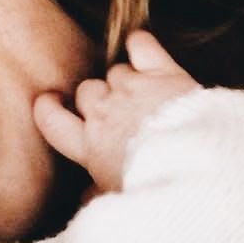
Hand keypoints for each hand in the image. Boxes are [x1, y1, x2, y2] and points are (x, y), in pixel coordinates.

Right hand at [33, 30, 199, 193]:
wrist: (196, 165)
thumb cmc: (156, 185)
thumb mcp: (121, 198)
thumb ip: (99, 193)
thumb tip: (86, 199)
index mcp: (90, 146)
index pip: (51, 120)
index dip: (47, 108)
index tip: (51, 102)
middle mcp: (105, 114)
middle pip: (86, 90)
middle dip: (97, 97)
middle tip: (115, 110)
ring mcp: (132, 90)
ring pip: (115, 71)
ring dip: (125, 79)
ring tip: (142, 93)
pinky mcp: (161, 73)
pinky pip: (141, 46)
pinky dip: (140, 44)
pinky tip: (139, 47)